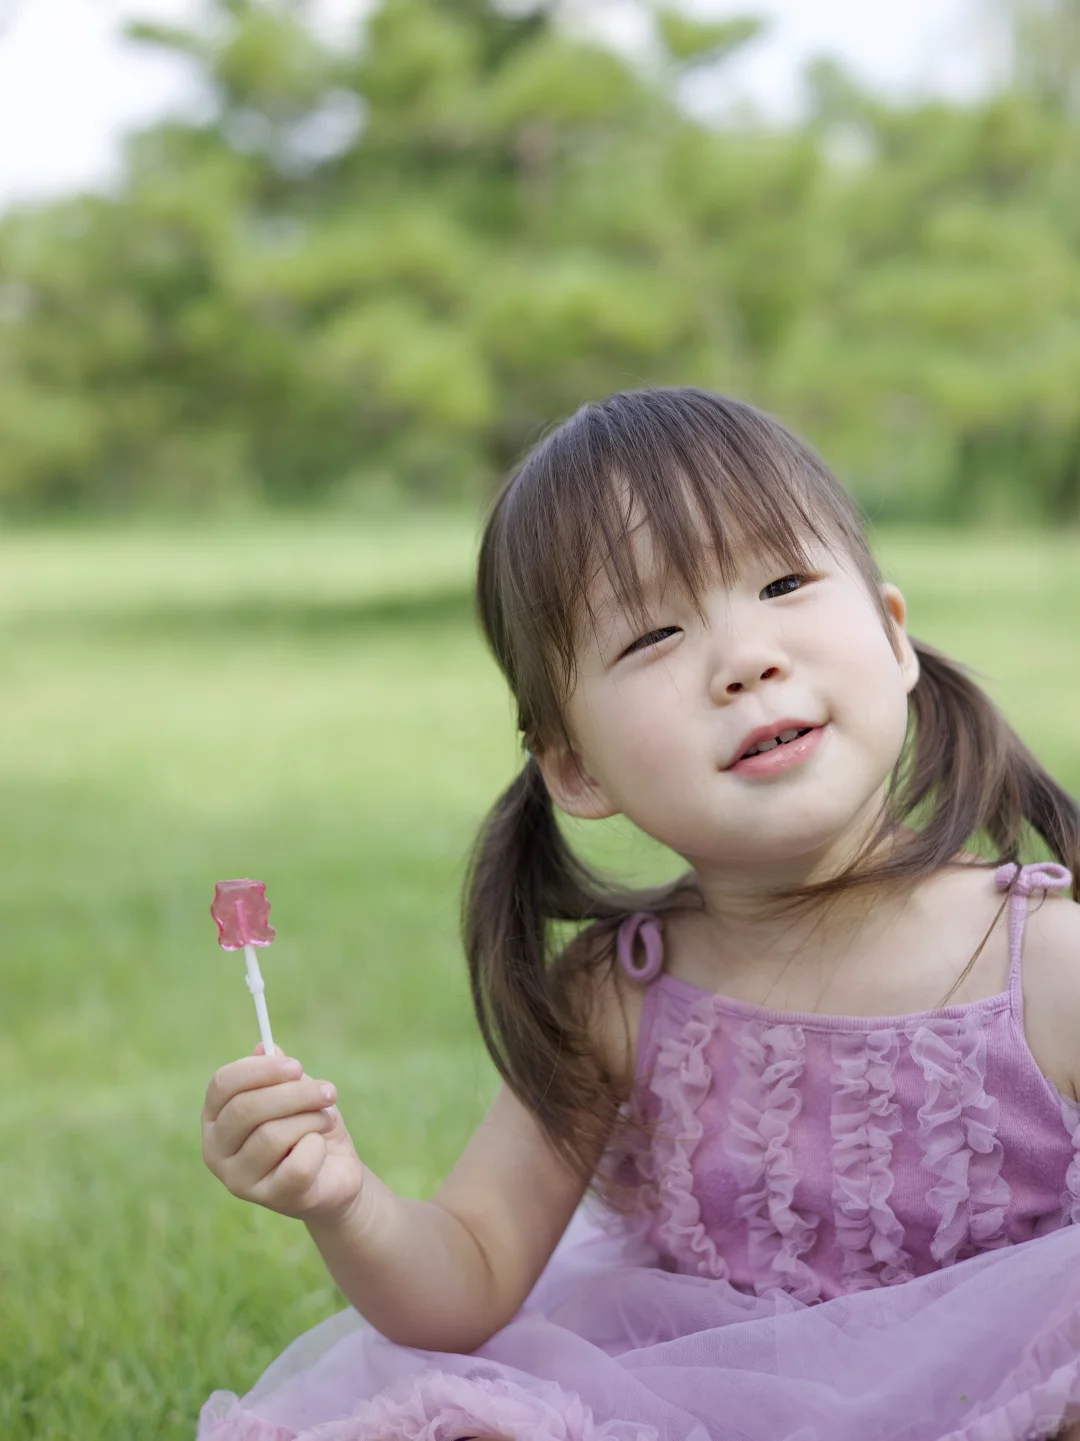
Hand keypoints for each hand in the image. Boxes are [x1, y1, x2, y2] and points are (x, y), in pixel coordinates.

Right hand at [202, 1046, 364, 1223]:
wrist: (335, 1172)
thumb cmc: (307, 1126)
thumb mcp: (295, 1092)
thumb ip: (278, 1072)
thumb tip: (266, 1047)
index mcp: (215, 1117)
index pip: (222, 1085)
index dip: (259, 1070)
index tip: (296, 1066)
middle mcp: (216, 1150)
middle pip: (245, 1109)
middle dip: (294, 1094)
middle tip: (328, 1091)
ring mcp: (238, 1180)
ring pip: (272, 1135)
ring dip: (311, 1120)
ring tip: (327, 1119)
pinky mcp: (269, 1198)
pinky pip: (297, 1164)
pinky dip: (317, 1147)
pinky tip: (321, 1148)